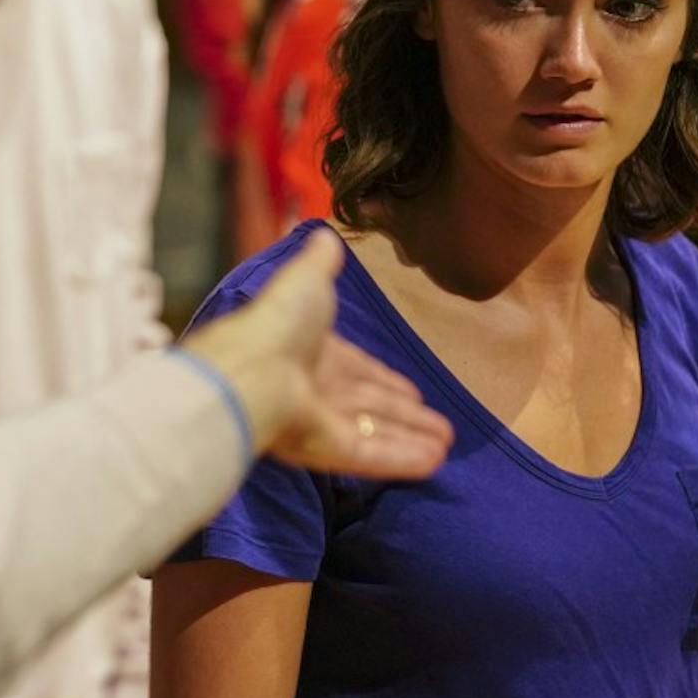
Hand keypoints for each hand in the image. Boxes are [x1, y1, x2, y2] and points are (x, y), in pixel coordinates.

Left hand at [181, 227, 452, 477]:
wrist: (251, 367)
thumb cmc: (278, 321)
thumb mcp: (304, 279)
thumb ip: (318, 263)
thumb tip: (324, 234)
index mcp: (314, 352)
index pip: (360, 370)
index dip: (385, 380)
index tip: (412, 390)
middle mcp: (320, 389)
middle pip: (373, 405)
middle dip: (406, 414)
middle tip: (441, 426)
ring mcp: (323, 422)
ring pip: (378, 432)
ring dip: (411, 438)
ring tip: (447, 446)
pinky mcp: (328, 448)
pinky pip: (373, 454)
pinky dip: (403, 457)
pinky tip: (434, 462)